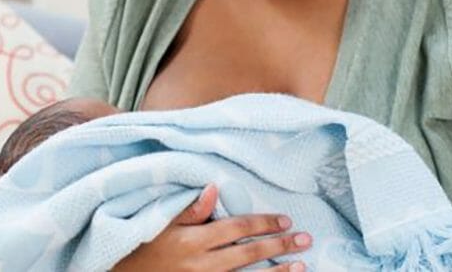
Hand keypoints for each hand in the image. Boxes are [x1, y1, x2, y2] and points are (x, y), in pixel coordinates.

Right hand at [112, 184, 310, 271]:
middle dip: (279, 246)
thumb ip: (191, 209)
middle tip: (305, 239)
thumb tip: (213, 188)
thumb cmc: (146, 245)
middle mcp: (202, 264)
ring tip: (302, 267)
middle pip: (248, 254)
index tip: (285, 219)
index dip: (263, 224)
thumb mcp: (163, 223)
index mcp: (194, 241)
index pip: (236, 229)